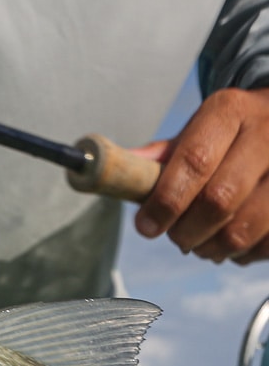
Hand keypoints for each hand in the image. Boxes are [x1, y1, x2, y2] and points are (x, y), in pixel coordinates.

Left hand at [133, 86, 268, 263]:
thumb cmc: (227, 136)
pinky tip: (233, 240)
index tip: (147, 226)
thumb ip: (157, 159)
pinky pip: (266, 245)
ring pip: (243, 230)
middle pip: (218, 201)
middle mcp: (267, 132)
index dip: (166, 201)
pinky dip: (242, 253)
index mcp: (230, 112)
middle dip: (186, 232)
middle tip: (177, 236)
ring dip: (212, 249)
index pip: (194, 161)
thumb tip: (112, 171)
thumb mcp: (194, 133)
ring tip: (203, 241)